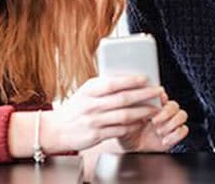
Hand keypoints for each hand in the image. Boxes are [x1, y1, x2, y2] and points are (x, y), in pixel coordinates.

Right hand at [42, 75, 162, 152]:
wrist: (57, 129)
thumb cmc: (74, 109)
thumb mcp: (84, 93)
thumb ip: (102, 87)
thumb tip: (126, 80)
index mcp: (89, 90)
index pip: (113, 83)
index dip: (131, 80)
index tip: (145, 78)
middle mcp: (92, 105)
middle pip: (123, 99)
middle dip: (144, 95)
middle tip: (158, 92)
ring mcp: (94, 121)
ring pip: (125, 115)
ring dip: (143, 112)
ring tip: (154, 109)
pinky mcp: (97, 135)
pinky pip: (120, 130)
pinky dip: (133, 126)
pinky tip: (141, 122)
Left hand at [118, 90, 188, 151]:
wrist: (131, 149)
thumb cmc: (126, 131)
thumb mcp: (124, 118)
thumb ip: (129, 108)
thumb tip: (130, 98)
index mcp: (151, 104)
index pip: (162, 94)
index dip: (161, 97)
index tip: (157, 102)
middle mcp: (162, 111)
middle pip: (174, 104)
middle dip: (166, 112)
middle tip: (154, 120)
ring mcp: (170, 122)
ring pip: (182, 115)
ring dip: (172, 123)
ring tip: (159, 131)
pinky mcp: (175, 134)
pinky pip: (184, 130)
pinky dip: (175, 135)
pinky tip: (164, 139)